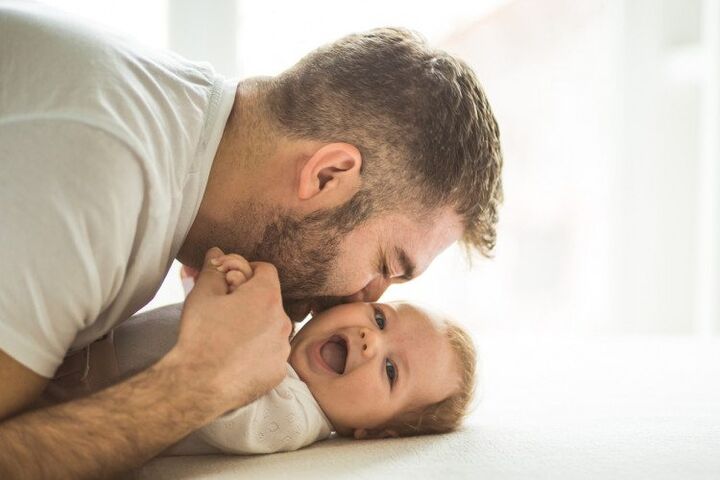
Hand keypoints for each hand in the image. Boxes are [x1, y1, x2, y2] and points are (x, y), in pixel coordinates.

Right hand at [168, 247, 291, 410]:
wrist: (198, 384)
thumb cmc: (200, 336)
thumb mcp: (202, 294)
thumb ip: (213, 269)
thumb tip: (216, 252)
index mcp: (267, 297)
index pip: (266, 270)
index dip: (247, 271)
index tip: (232, 281)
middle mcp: (283, 321)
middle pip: (270, 299)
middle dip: (250, 299)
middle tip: (226, 309)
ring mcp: (283, 348)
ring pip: (272, 327)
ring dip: (256, 326)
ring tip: (230, 335)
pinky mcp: (278, 371)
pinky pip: (271, 353)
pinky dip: (258, 351)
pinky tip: (237, 356)